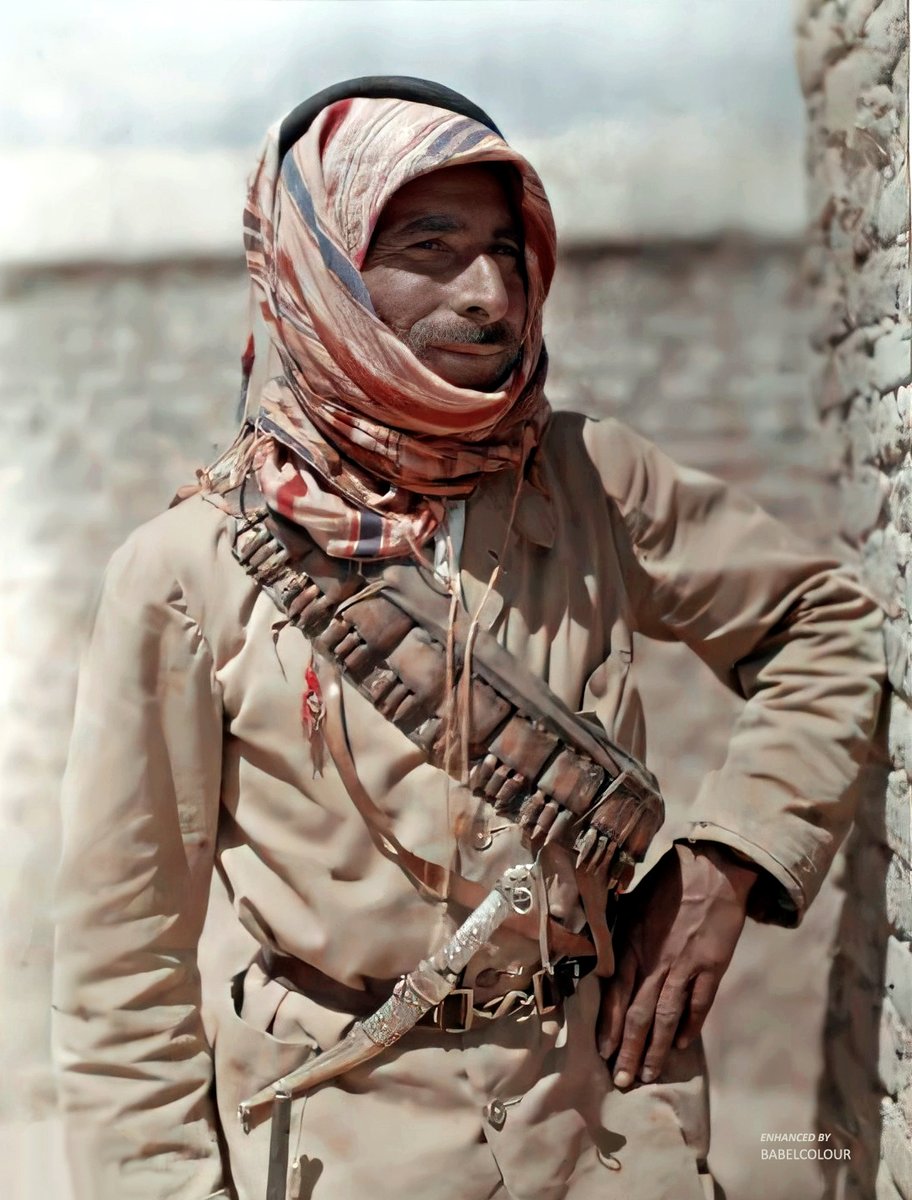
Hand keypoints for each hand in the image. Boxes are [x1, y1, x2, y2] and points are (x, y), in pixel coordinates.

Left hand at [597, 841, 756, 1086]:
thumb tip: (602, 959)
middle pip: (637, 1013)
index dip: (607, 1026)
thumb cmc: (668, 883)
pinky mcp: (712, 966)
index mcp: (630, 943)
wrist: (712, 868)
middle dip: (626, 1050)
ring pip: (666, 1016)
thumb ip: (619, 934)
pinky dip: (690, 1026)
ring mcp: (684, 965)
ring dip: (656, 1048)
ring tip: (647, 1073)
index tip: (600, 1052)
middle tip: (619, 1080)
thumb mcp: (632, 904)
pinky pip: (699, 1004)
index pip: (614, 994)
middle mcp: (654, 959)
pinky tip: (682, 1045)